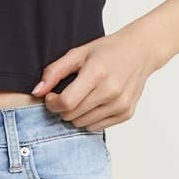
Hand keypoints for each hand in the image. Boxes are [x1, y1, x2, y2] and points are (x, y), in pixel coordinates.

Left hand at [30, 24, 164, 129]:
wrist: (140, 52)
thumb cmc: (108, 51)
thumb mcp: (78, 54)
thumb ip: (54, 72)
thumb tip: (37, 92)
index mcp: (97, 73)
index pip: (65, 102)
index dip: (52, 103)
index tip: (52, 96)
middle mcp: (111, 91)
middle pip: (72, 115)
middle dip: (62, 108)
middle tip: (66, 95)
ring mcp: (120, 104)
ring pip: (82, 124)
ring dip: (76, 114)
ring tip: (81, 98)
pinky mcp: (126, 113)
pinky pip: (97, 126)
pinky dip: (90, 118)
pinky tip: (94, 103)